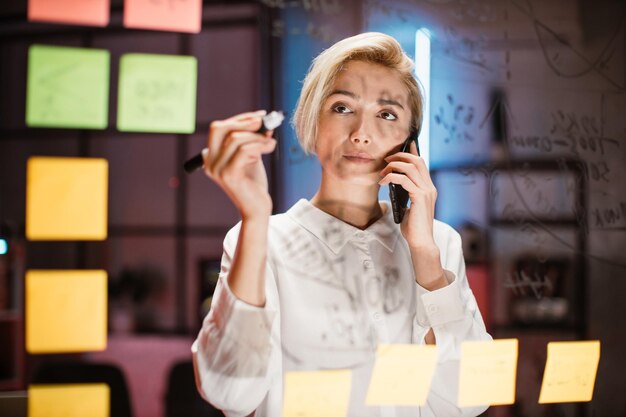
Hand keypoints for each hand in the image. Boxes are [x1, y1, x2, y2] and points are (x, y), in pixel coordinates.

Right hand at [203, 110, 276, 220]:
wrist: (257, 209)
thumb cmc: (254, 184)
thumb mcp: (252, 156)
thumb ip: (252, 139)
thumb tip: (263, 121)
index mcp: (211, 157)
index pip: (219, 128)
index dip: (240, 119)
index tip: (259, 116)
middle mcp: (210, 163)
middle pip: (219, 128)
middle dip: (243, 121)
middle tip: (263, 120)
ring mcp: (217, 170)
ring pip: (236, 138)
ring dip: (258, 136)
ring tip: (271, 142)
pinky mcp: (229, 176)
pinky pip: (245, 150)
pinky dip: (261, 145)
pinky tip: (270, 147)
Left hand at [379, 141, 446, 289]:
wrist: (421, 241)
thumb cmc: (413, 227)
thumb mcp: (408, 206)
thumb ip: (405, 194)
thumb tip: (393, 184)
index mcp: (428, 188)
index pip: (422, 163)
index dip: (412, 152)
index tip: (401, 146)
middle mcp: (429, 187)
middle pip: (417, 160)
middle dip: (400, 156)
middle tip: (386, 160)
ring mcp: (426, 191)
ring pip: (410, 167)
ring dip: (394, 166)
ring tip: (382, 172)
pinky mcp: (420, 197)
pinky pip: (404, 180)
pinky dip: (391, 177)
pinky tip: (383, 182)